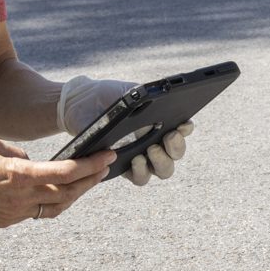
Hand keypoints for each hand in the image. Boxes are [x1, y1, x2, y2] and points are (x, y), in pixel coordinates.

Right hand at [0, 135, 114, 226]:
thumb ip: (19, 153)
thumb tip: (33, 162)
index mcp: (19, 175)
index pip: (65, 172)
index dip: (91, 164)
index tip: (106, 155)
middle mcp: (21, 198)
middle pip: (68, 192)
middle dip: (91, 179)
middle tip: (105, 167)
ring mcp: (15, 213)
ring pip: (57, 207)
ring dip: (75, 194)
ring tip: (88, 180)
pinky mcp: (7, 220)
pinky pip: (38, 212)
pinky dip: (53, 202)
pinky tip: (58, 192)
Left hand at [58, 74, 195, 186]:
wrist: (84, 103)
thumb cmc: (109, 96)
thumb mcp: (128, 92)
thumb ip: (145, 97)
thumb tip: (158, 102)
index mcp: (162, 123)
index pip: (182, 130)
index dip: (185, 130)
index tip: (181, 124)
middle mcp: (156, 143)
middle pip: (176, 154)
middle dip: (176, 147)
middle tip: (167, 136)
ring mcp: (143, 157)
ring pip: (163, 170)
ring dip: (162, 161)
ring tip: (150, 149)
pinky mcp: (125, 168)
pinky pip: (140, 178)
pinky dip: (141, 171)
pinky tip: (136, 159)